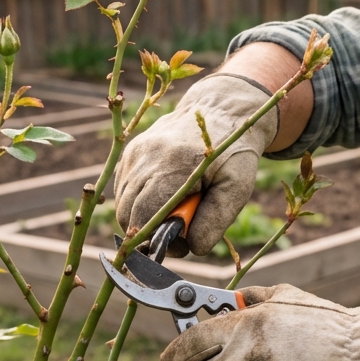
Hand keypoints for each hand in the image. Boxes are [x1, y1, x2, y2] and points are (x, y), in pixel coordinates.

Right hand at [115, 74, 278, 255]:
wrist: (222, 111)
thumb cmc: (234, 153)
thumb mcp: (237, 187)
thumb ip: (215, 220)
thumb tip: (191, 249)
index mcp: (173, 165)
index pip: (144, 217)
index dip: (158, 240)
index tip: (182, 242)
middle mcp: (146, 157)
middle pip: (128, 215)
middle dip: (151, 232)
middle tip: (182, 228)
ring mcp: (134, 153)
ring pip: (122, 205)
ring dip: (144, 217)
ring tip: (177, 209)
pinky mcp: (130, 152)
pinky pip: (123, 191)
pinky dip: (140, 202)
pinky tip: (165, 195)